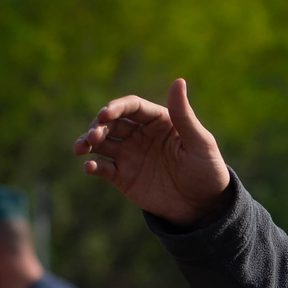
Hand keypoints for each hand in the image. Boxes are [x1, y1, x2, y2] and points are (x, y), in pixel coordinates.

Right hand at [73, 78, 230, 226]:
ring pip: (101, 142)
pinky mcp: (123, 177)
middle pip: (112, 123)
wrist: (204, 206)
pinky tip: (88, 167)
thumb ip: (184, 115)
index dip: (116, 107)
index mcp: (158, 121)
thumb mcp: (200, 142)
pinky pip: (103, 167)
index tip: (106, 114)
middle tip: (93, 135)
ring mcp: (130, 155)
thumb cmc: (207, 170)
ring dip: (87, 141)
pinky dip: (92, 165)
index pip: (132, 107)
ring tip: (80, 148)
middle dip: (98, 125)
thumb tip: (178, 81)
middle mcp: (140, 134)